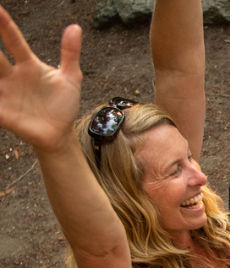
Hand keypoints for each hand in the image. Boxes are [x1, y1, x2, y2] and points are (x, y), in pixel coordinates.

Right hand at [0, 8, 82, 152]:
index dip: (5, 25)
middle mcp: (12, 75)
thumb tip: (75, 27)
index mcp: (28, 65)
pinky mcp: (3, 112)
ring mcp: (5, 92)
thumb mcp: (71, 78)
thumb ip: (70, 53)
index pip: (14, 40)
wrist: (61, 134)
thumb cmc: (63, 104)